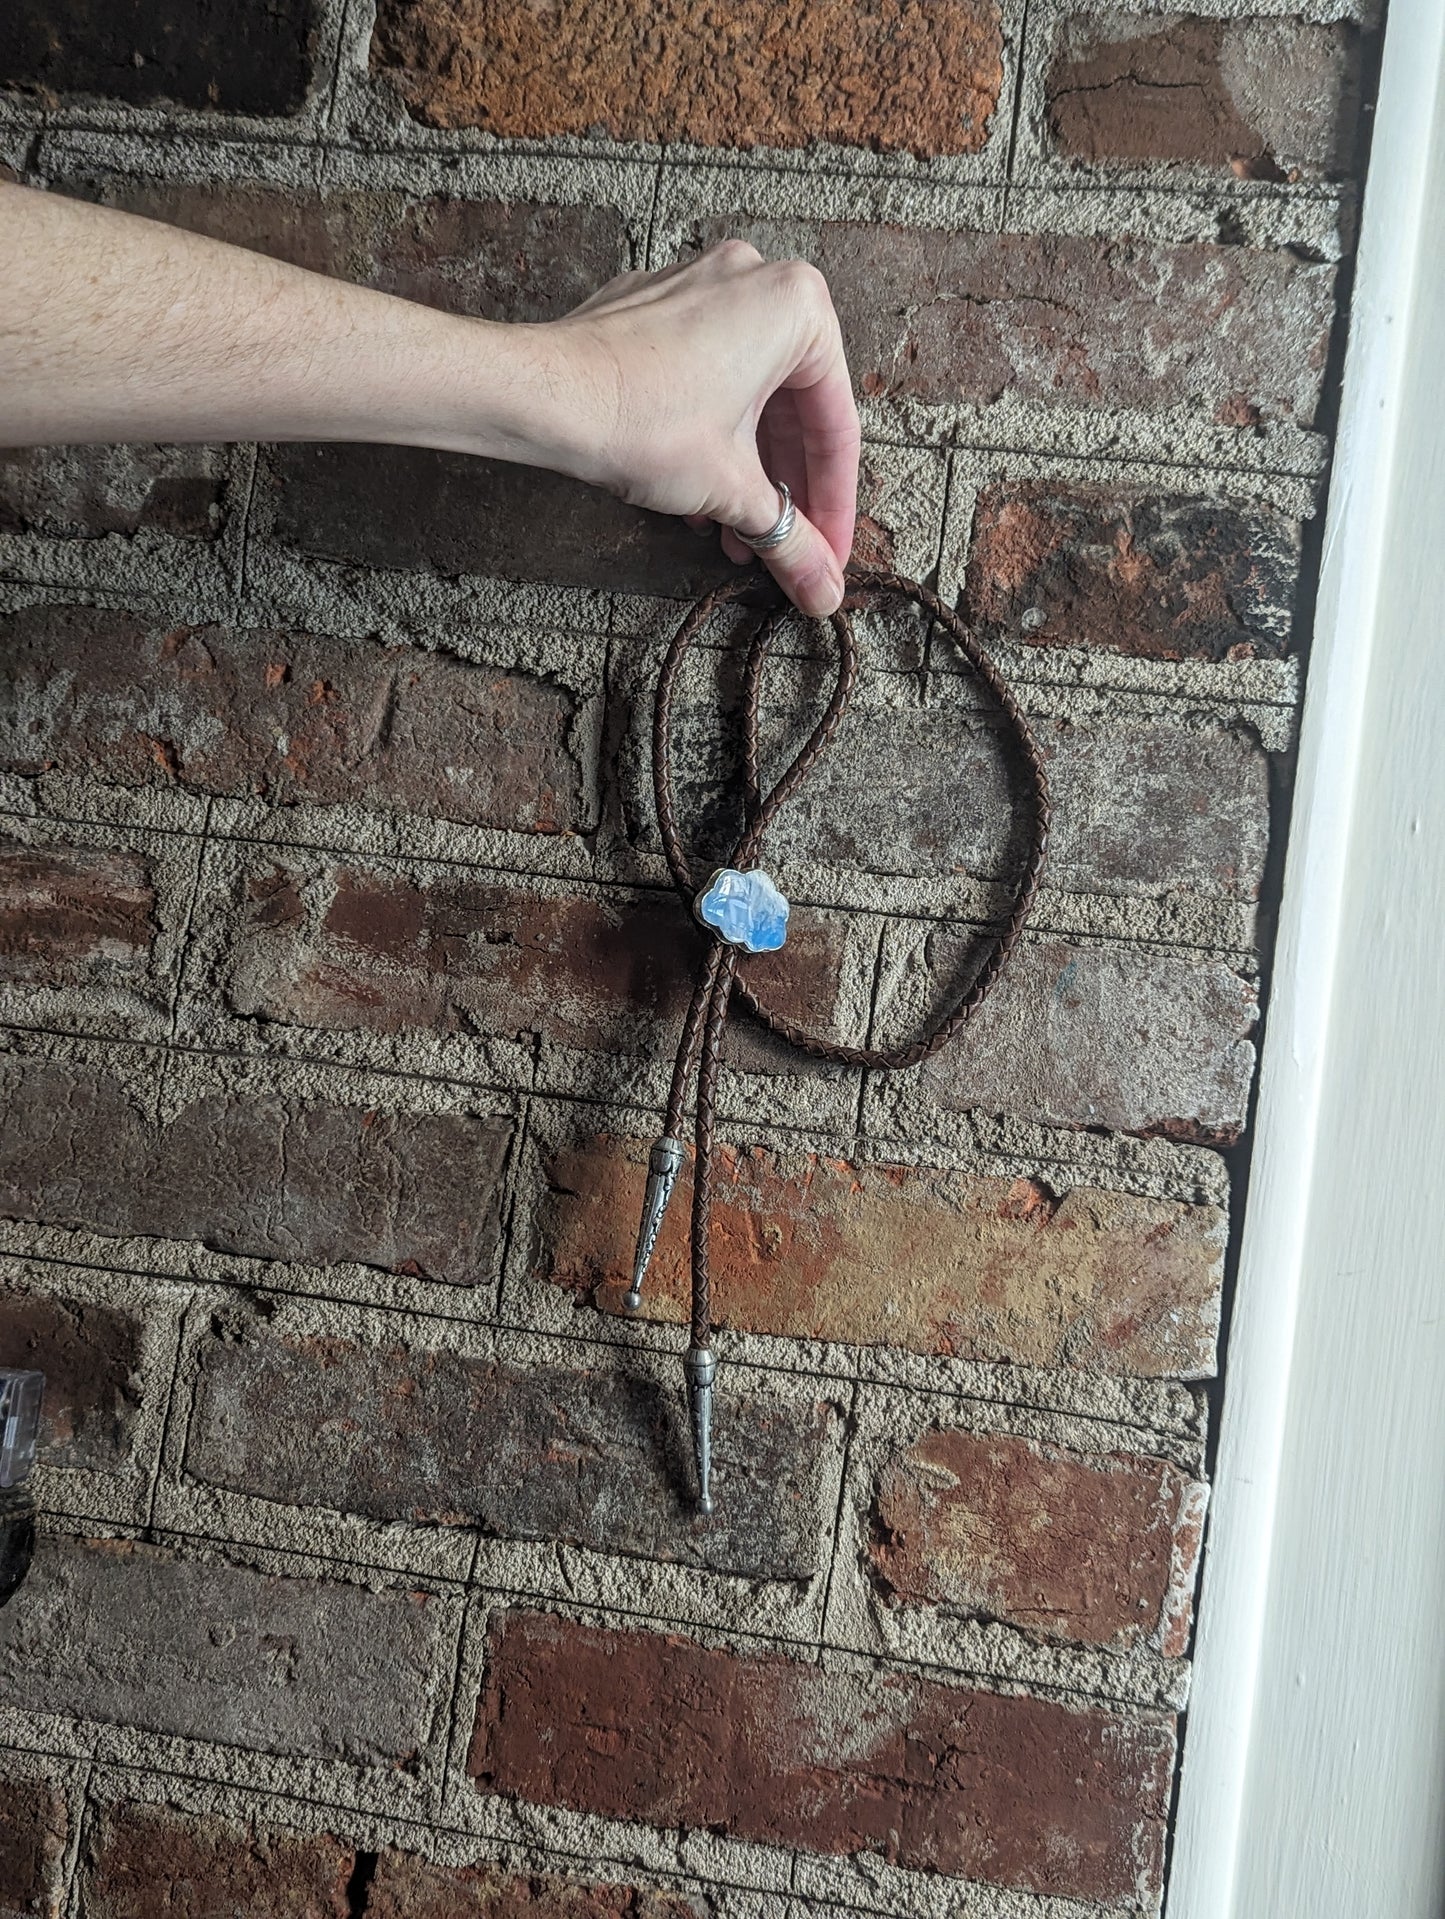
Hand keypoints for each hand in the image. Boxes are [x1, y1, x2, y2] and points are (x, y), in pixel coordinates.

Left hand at [543, 240, 859, 618]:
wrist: (543, 395)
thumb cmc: (639, 418)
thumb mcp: (732, 492)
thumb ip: (789, 542)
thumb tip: (823, 590)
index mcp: (797, 307)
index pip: (835, 428)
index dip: (834, 507)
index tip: (830, 553)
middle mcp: (755, 280)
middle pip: (792, 411)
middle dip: (784, 492)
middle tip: (785, 550)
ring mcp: (701, 287)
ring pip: (747, 397)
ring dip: (747, 473)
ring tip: (735, 536)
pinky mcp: (656, 309)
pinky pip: (706, 377)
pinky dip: (712, 436)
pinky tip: (699, 494)